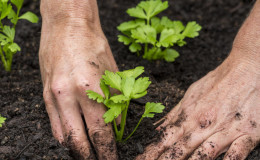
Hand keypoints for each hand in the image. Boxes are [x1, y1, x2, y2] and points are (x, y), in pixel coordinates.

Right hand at [39, 1, 117, 158]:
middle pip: (80, 140)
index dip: (108, 150)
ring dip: (77, 150)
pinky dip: (64, 137)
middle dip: (91, 156)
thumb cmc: (94, 44)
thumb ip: (116, 102)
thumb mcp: (113, 72)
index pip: (101, 132)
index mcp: (90, 89)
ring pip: (64, 137)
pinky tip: (72, 142)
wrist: (67, 24)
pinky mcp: (45, 93)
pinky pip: (53, 124)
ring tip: (87, 155)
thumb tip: (117, 127)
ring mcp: (53, 96)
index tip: (112, 159)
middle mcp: (68, 96)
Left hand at [136, 1, 259, 159]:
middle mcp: (205, 124)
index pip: (166, 138)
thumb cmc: (218, 81)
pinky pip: (237, 152)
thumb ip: (175, 114)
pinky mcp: (248, 133)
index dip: (152, 151)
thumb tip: (158, 128)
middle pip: (180, 149)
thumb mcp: (191, 94)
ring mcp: (226, 129)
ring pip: (205, 153)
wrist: (248, 68)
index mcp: (191, 115)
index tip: (139, 159)